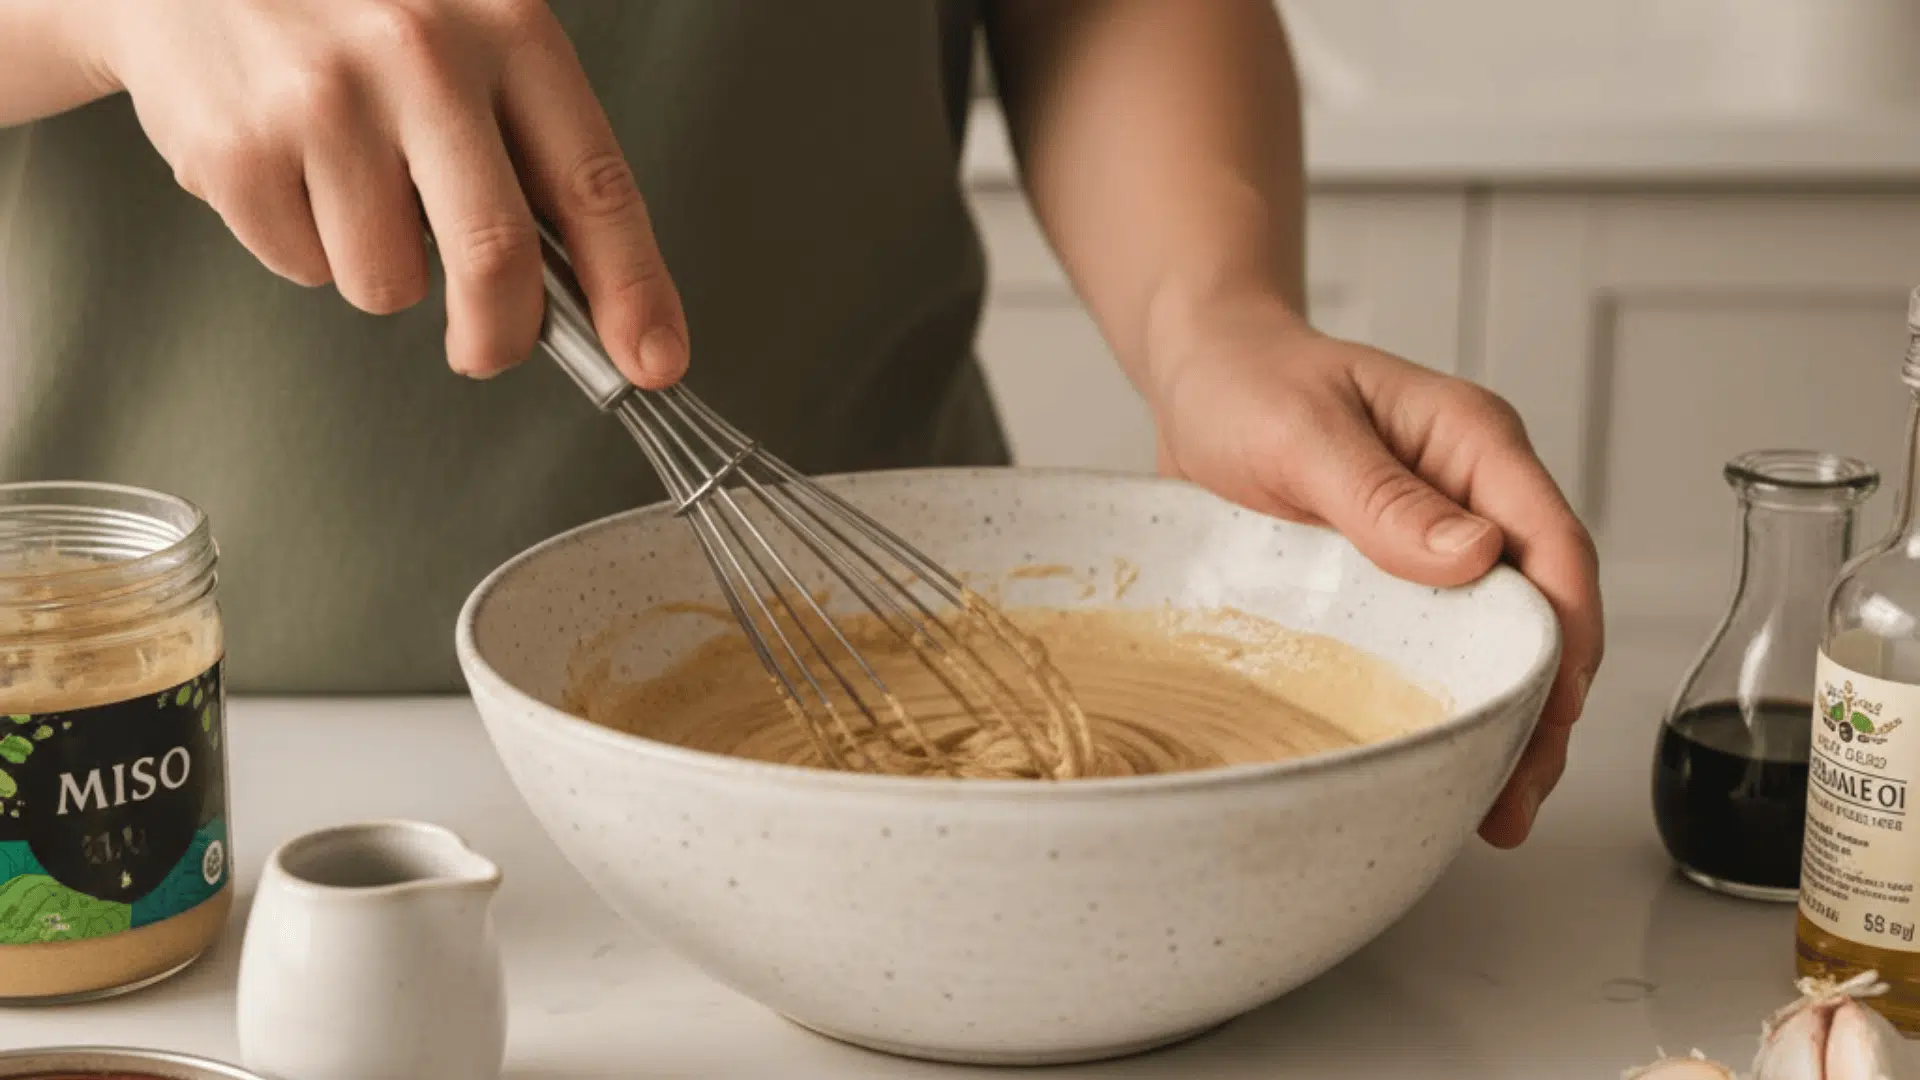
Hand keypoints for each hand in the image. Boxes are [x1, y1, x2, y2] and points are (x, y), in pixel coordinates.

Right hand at [83, 0, 687, 383]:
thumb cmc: (346, 1)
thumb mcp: (463, 28)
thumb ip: (524, 141)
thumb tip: (586, 284)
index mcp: (505, 24)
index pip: (594, 184)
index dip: (633, 290)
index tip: (654, 357)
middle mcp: (420, 55)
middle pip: (495, 260)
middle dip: (501, 336)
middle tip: (489, 347)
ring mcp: (324, 102)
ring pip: (390, 283)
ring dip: (379, 267)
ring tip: (346, 181)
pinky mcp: (239, 149)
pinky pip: (304, 266)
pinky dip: (302, 242)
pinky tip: (286, 165)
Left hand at [1145, 294, 1603, 847]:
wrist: (1201, 374)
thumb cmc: (1248, 381)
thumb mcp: (1303, 432)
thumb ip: (1381, 493)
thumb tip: (1473, 555)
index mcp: (1474, 444)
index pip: (1553, 547)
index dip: (1565, 639)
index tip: (1551, 715)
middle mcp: (1472, 494)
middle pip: (1544, 611)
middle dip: (1544, 707)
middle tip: (1517, 797)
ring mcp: (1437, 538)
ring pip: (1500, 640)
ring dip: (1505, 721)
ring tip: (1495, 809)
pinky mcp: (1396, 576)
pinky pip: (1442, 643)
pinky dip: (1450, 701)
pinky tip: (1444, 759)